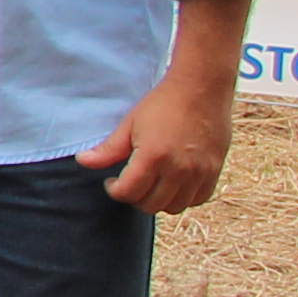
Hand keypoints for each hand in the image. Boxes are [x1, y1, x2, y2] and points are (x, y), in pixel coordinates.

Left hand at [76, 69, 234, 214]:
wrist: (201, 89)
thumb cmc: (162, 104)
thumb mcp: (130, 124)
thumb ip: (108, 149)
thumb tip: (83, 161)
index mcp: (153, 157)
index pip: (128, 192)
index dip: (114, 191)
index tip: (112, 182)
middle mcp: (178, 169)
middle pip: (151, 205)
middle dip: (134, 198)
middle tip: (130, 184)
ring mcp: (200, 172)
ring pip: (175, 207)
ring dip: (159, 201)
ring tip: (151, 184)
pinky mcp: (214, 171)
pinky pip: (198, 199)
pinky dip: (183, 198)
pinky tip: (173, 184)